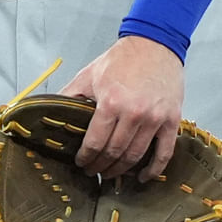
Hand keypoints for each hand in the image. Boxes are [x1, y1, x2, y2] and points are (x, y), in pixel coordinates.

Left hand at [59, 35, 184, 180]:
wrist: (155, 44)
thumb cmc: (122, 59)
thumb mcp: (89, 74)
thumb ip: (69, 95)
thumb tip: (49, 112)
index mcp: (111, 103)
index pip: (95, 142)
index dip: (86, 158)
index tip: (81, 163)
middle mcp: (134, 113)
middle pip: (114, 153)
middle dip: (100, 167)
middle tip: (93, 172)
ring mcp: (154, 119)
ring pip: (135, 156)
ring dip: (121, 171)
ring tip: (111, 174)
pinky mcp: (171, 120)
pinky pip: (164, 153)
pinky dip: (153, 170)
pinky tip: (142, 177)